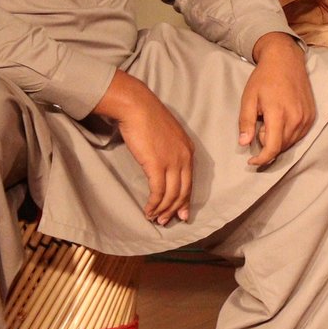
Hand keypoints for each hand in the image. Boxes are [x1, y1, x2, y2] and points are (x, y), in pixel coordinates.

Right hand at [96, 70, 196, 224]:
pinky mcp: (157, 165)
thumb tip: (161, 167)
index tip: (181, 213)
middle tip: (167, 221)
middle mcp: (184, 158)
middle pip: (183, 191)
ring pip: (171, 194)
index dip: (185, 200)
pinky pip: (158, 192)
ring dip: (163, 210)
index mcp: (188, 151)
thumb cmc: (147, 118)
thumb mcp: (166, 135)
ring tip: (155, 219)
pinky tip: (148, 210)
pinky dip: (154, 204)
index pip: (190, 181)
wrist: (137, 107)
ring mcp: (172, 162)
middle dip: (175, 209)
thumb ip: (169, 151)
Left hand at [238, 33, 315, 168]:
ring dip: (278, 140)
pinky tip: (282, 120)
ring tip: (270, 121)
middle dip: (267, 144)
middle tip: (260, 125)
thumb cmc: (264, 78)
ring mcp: (307, 118)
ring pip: (291, 142)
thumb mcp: (249, 98)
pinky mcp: (312, 116)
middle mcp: (296, 119)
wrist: (286, 60)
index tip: (251, 161)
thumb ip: (246, 123)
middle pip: (281, 147)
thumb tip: (244, 143)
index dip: (261, 159)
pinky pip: (299, 135)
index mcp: (278, 114)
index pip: (272, 148)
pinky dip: (288, 134)